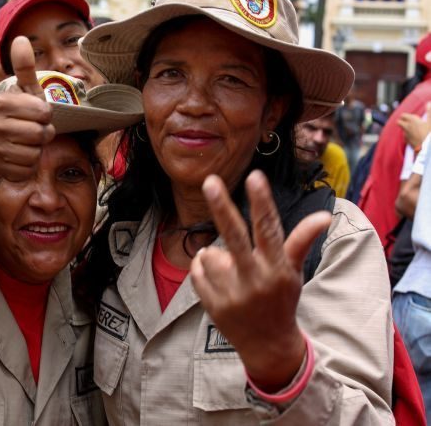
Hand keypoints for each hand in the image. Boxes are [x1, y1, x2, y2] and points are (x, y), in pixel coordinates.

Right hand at [0, 36, 54, 181]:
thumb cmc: (14, 114)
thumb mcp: (21, 90)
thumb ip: (25, 67)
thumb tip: (21, 38)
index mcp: (3, 103)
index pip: (45, 113)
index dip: (46, 116)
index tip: (36, 115)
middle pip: (41, 135)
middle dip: (43, 134)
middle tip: (33, 131)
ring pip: (35, 154)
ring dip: (36, 151)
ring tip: (25, 144)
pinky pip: (27, 170)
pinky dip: (27, 166)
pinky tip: (18, 157)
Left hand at [190, 170, 331, 391]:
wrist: (268, 345)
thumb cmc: (281, 300)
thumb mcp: (293, 272)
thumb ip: (301, 242)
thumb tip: (325, 216)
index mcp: (276, 267)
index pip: (269, 229)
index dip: (262, 202)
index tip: (255, 177)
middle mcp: (254, 279)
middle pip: (234, 236)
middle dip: (221, 207)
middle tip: (209, 181)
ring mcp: (231, 294)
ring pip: (210, 254)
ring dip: (216, 257)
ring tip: (232, 272)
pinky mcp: (212, 305)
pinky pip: (197, 271)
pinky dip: (204, 271)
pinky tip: (220, 283)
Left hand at [398, 109, 430, 148]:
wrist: (428, 148)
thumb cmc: (430, 133)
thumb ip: (430, 111)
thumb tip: (428, 103)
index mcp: (412, 121)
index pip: (403, 115)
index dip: (406, 115)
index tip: (413, 117)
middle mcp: (406, 127)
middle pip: (399, 122)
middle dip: (402, 121)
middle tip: (411, 122)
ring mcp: (406, 135)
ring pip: (402, 130)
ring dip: (406, 128)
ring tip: (415, 129)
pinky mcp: (408, 142)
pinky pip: (405, 137)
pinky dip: (408, 135)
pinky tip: (415, 136)